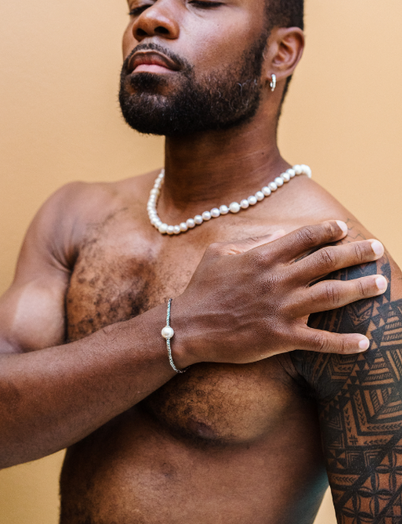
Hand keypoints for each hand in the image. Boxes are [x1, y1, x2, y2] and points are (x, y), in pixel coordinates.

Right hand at [173, 220, 386, 366]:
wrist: (189, 326)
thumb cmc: (203, 287)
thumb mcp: (220, 253)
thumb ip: (251, 242)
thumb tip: (279, 236)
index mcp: (264, 257)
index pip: (305, 237)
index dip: (328, 230)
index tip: (344, 229)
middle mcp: (278, 280)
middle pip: (327, 261)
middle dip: (357, 253)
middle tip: (377, 248)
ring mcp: (281, 309)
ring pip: (331, 296)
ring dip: (360, 288)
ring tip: (382, 283)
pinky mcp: (281, 337)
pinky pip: (320, 340)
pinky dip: (344, 343)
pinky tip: (365, 343)